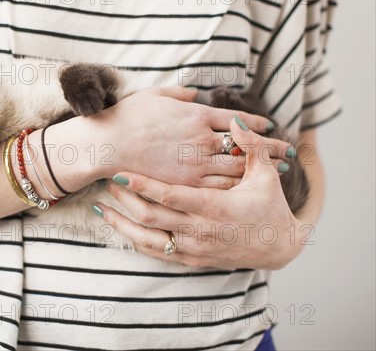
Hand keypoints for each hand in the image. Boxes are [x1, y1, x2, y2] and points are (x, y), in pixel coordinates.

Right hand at [90, 85, 291, 188]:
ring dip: (261, 168)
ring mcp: (195, 163)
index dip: (256, 122)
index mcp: (197, 115)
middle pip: (246, 145)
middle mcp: (202, 139)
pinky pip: (219, 186)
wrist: (109, 143)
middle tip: (290, 152)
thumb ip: (180, 95)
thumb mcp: (156, 95)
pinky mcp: (186, 184)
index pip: (236, 119)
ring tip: (280, 171)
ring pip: (237, 167)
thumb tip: (195, 95)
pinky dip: (238, 186)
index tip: (271, 126)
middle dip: (271, 148)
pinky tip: (250, 188)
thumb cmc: (129, 117)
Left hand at [96, 115, 304, 269]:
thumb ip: (251, 148)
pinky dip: (135, 240)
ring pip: (147, 239)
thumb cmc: (270, 207)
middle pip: (151, 217)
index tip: (120, 171)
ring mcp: (194, 249)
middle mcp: (200, 231)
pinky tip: (121, 227)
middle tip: (107, 180)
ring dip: (122, 223)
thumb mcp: (265, 177)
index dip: (142, 184)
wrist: (279, 248)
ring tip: (101, 206)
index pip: (170, 195)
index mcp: (215, 208)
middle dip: (125, 198)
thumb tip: (237, 120)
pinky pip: (156, 252)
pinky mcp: (192, 260)